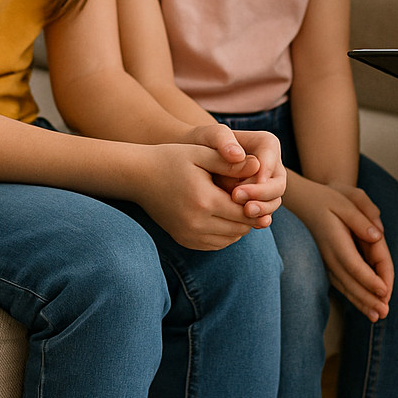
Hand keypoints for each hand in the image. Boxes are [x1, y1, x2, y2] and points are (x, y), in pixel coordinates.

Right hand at [136, 143, 272, 249]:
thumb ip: (230, 163)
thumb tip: (259, 166)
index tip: (257, 189)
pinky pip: (215, 244)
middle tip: (251, 198)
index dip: (256, 202)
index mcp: (205, 201)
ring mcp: (189, 235)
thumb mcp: (201, 153)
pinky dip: (225, 233)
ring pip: (230, 239)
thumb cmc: (172, 158)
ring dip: (239, 225)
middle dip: (250, 214)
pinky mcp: (184, 240)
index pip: (246, 211)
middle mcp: (197, 224)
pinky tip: (224, 216)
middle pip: (241, 228)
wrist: (139, 175)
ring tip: (238, 206)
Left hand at [187, 124, 286, 220]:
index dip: (259, 175)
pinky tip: (247, 224)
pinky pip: (265, 213)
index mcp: (267, 144)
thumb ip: (224, 139)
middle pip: (277, 184)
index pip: (270, 160)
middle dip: (261, 194)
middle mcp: (272, 166)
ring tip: (245, 212)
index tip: (240, 186)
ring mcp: (267, 186)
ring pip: (273, 201)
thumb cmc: (204, 142)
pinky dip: (258, 219)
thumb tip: (238, 155)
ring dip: (262, 209)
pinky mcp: (259, 201)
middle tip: (240, 199)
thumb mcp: (211, 135)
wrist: (194, 160)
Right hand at [297, 179, 393, 321]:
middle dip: (368, 298)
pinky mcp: (328, 263)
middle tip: (384, 312)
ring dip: (361, 302)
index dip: (369, 279)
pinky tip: (364, 306)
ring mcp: (327, 260)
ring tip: (376, 316)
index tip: (384, 291)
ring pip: (345, 286)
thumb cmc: (327, 198)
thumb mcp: (344, 201)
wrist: (302, 200)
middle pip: (351, 281)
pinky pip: (341, 283)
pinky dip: (353, 296)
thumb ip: (361, 218)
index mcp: (336, 239)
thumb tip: (377, 235)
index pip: (354, 264)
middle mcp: (330, 254)